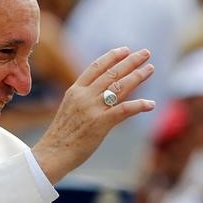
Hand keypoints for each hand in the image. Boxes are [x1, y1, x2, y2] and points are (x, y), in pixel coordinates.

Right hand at [32, 47, 154, 182]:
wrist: (52, 153)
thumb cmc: (61, 135)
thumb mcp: (69, 108)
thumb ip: (84, 97)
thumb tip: (101, 91)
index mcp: (75, 90)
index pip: (96, 67)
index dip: (112, 56)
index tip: (125, 49)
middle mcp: (84, 96)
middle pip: (112, 73)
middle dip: (131, 61)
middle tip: (146, 53)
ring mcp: (93, 108)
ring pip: (120, 86)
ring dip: (138, 76)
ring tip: (150, 69)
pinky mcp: (101, 123)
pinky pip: (124, 109)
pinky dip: (139, 105)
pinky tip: (151, 104)